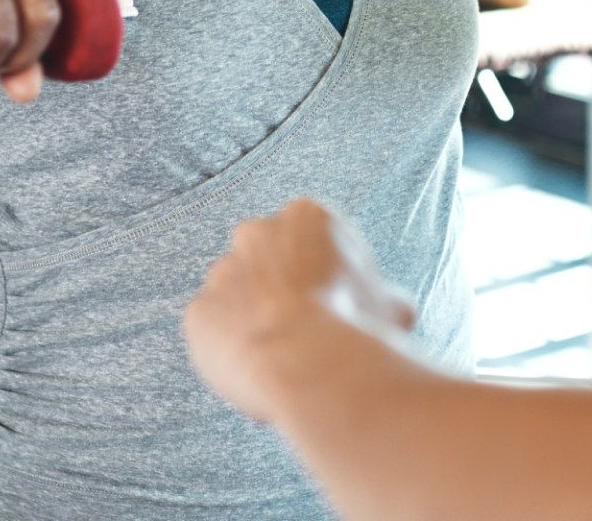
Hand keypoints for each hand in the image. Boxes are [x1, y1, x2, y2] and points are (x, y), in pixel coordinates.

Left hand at [185, 198, 415, 422]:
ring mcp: (223, 272)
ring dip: (254, 321)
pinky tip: (258, 373)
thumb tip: (391, 311)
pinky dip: (230, 350)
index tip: (337, 306)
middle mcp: (257, 232)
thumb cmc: (358, 329)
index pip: (312, 240)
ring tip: (284, 361)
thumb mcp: (392, 305)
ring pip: (238, 297)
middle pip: (268, 261)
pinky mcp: (198, 312)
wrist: (311, 361)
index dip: (326, 278)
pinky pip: (214, 332)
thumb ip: (380, 297)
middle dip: (282, 291)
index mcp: (307, 216)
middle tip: (307, 331)